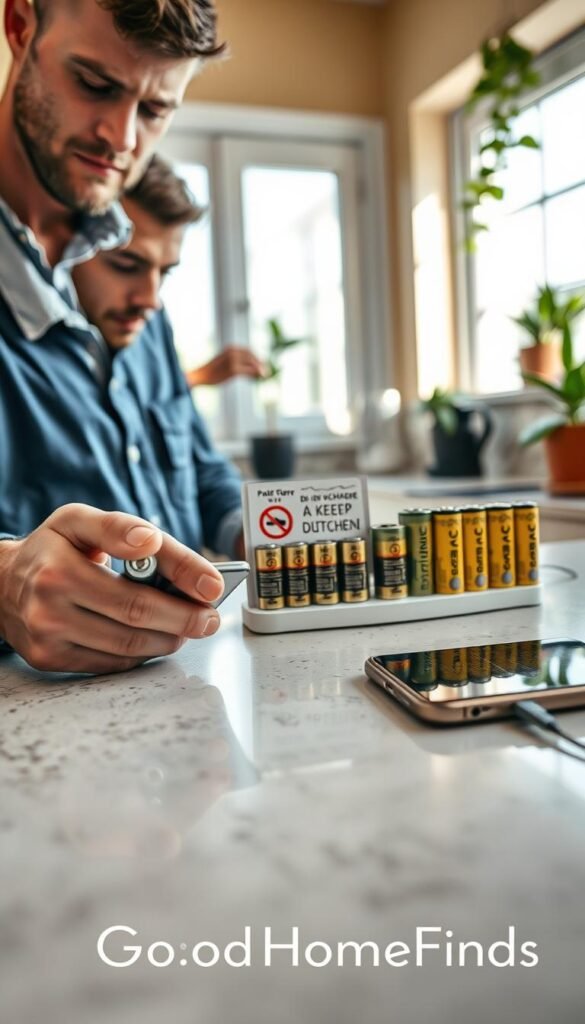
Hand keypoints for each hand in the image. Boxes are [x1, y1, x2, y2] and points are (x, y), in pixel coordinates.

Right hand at [0, 504, 224, 674]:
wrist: (1, 583)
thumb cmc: (52, 549)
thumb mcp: (78, 522)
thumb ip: (118, 526)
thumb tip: (150, 541)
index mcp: (60, 566)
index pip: (134, 580)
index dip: (180, 582)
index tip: (213, 588)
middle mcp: (50, 604)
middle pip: (136, 618)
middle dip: (184, 619)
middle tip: (210, 617)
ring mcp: (48, 636)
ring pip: (127, 646)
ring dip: (167, 639)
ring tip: (187, 627)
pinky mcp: (50, 659)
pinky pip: (109, 663)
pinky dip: (141, 653)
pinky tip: (156, 639)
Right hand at [186, 347, 265, 387]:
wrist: (201, 375)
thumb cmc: (212, 371)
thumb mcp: (225, 363)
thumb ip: (236, 362)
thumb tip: (250, 368)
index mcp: (230, 348)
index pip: (248, 351)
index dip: (257, 357)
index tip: (262, 364)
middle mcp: (232, 351)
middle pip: (252, 356)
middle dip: (260, 363)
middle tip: (266, 371)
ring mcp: (233, 360)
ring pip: (252, 363)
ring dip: (260, 368)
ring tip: (264, 374)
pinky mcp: (234, 370)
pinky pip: (249, 371)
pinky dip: (256, 373)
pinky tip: (260, 376)